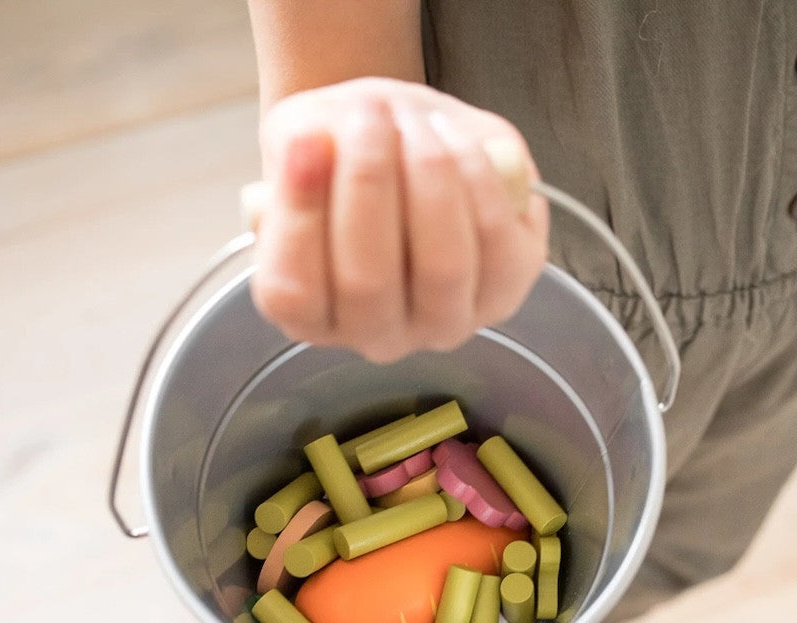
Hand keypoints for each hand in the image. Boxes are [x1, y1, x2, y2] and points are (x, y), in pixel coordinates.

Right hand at [250, 77, 549, 363]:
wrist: (406, 147)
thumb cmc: (347, 152)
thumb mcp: (303, 139)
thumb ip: (299, 146)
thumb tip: (312, 144)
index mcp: (308, 316)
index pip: (293, 291)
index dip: (300, 216)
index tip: (304, 140)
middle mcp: (374, 337)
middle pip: (367, 282)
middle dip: (367, 183)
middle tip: (367, 110)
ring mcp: (442, 325)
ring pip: (441, 268)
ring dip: (428, 178)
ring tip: (415, 118)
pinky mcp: (503, 294)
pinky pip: (496, 246)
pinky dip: (477, 182)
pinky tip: (454, 136)